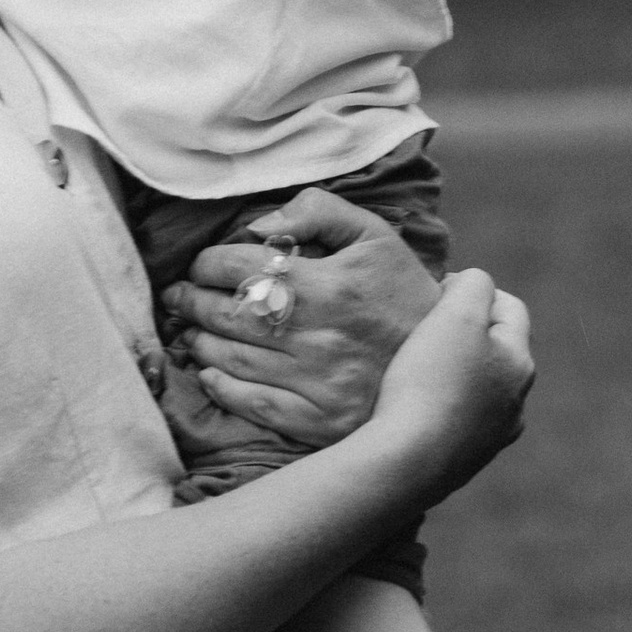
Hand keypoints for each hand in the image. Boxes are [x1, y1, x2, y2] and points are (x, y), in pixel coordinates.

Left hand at [157, 183, 441, 444]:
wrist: (451, 363)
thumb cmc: (403, 292)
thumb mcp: (374, 236)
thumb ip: (319, 212)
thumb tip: (259, 225)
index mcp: (328, 284)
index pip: (241, 268)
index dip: (208, 264)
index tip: (201, 266)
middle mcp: (317, 334)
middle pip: (228, 314)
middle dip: (192, 302)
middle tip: (179, 297)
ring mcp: (317, 381)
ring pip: (233, 359)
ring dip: (200, 341)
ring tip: (191, 331)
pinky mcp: (319, 419)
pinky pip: (254, 404)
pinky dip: (223, 388)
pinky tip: (211, 373)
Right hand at [361, 269, 532, 495]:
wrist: (406, 463)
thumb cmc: (430, 381)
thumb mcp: (457, 314)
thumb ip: (474, 284)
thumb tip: (472, 286)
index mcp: (521, 363)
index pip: (509, 307)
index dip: (473, 291)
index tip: (435, 295)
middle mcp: (516, 402)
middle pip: (496, 349)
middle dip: (465, 332)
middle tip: (424, 330)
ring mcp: (493, 437)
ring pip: (479, 387)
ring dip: (455, 372)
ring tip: (417, 370)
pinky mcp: (466, 462)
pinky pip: (459, 420)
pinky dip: (443, 407)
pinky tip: (416, 408)